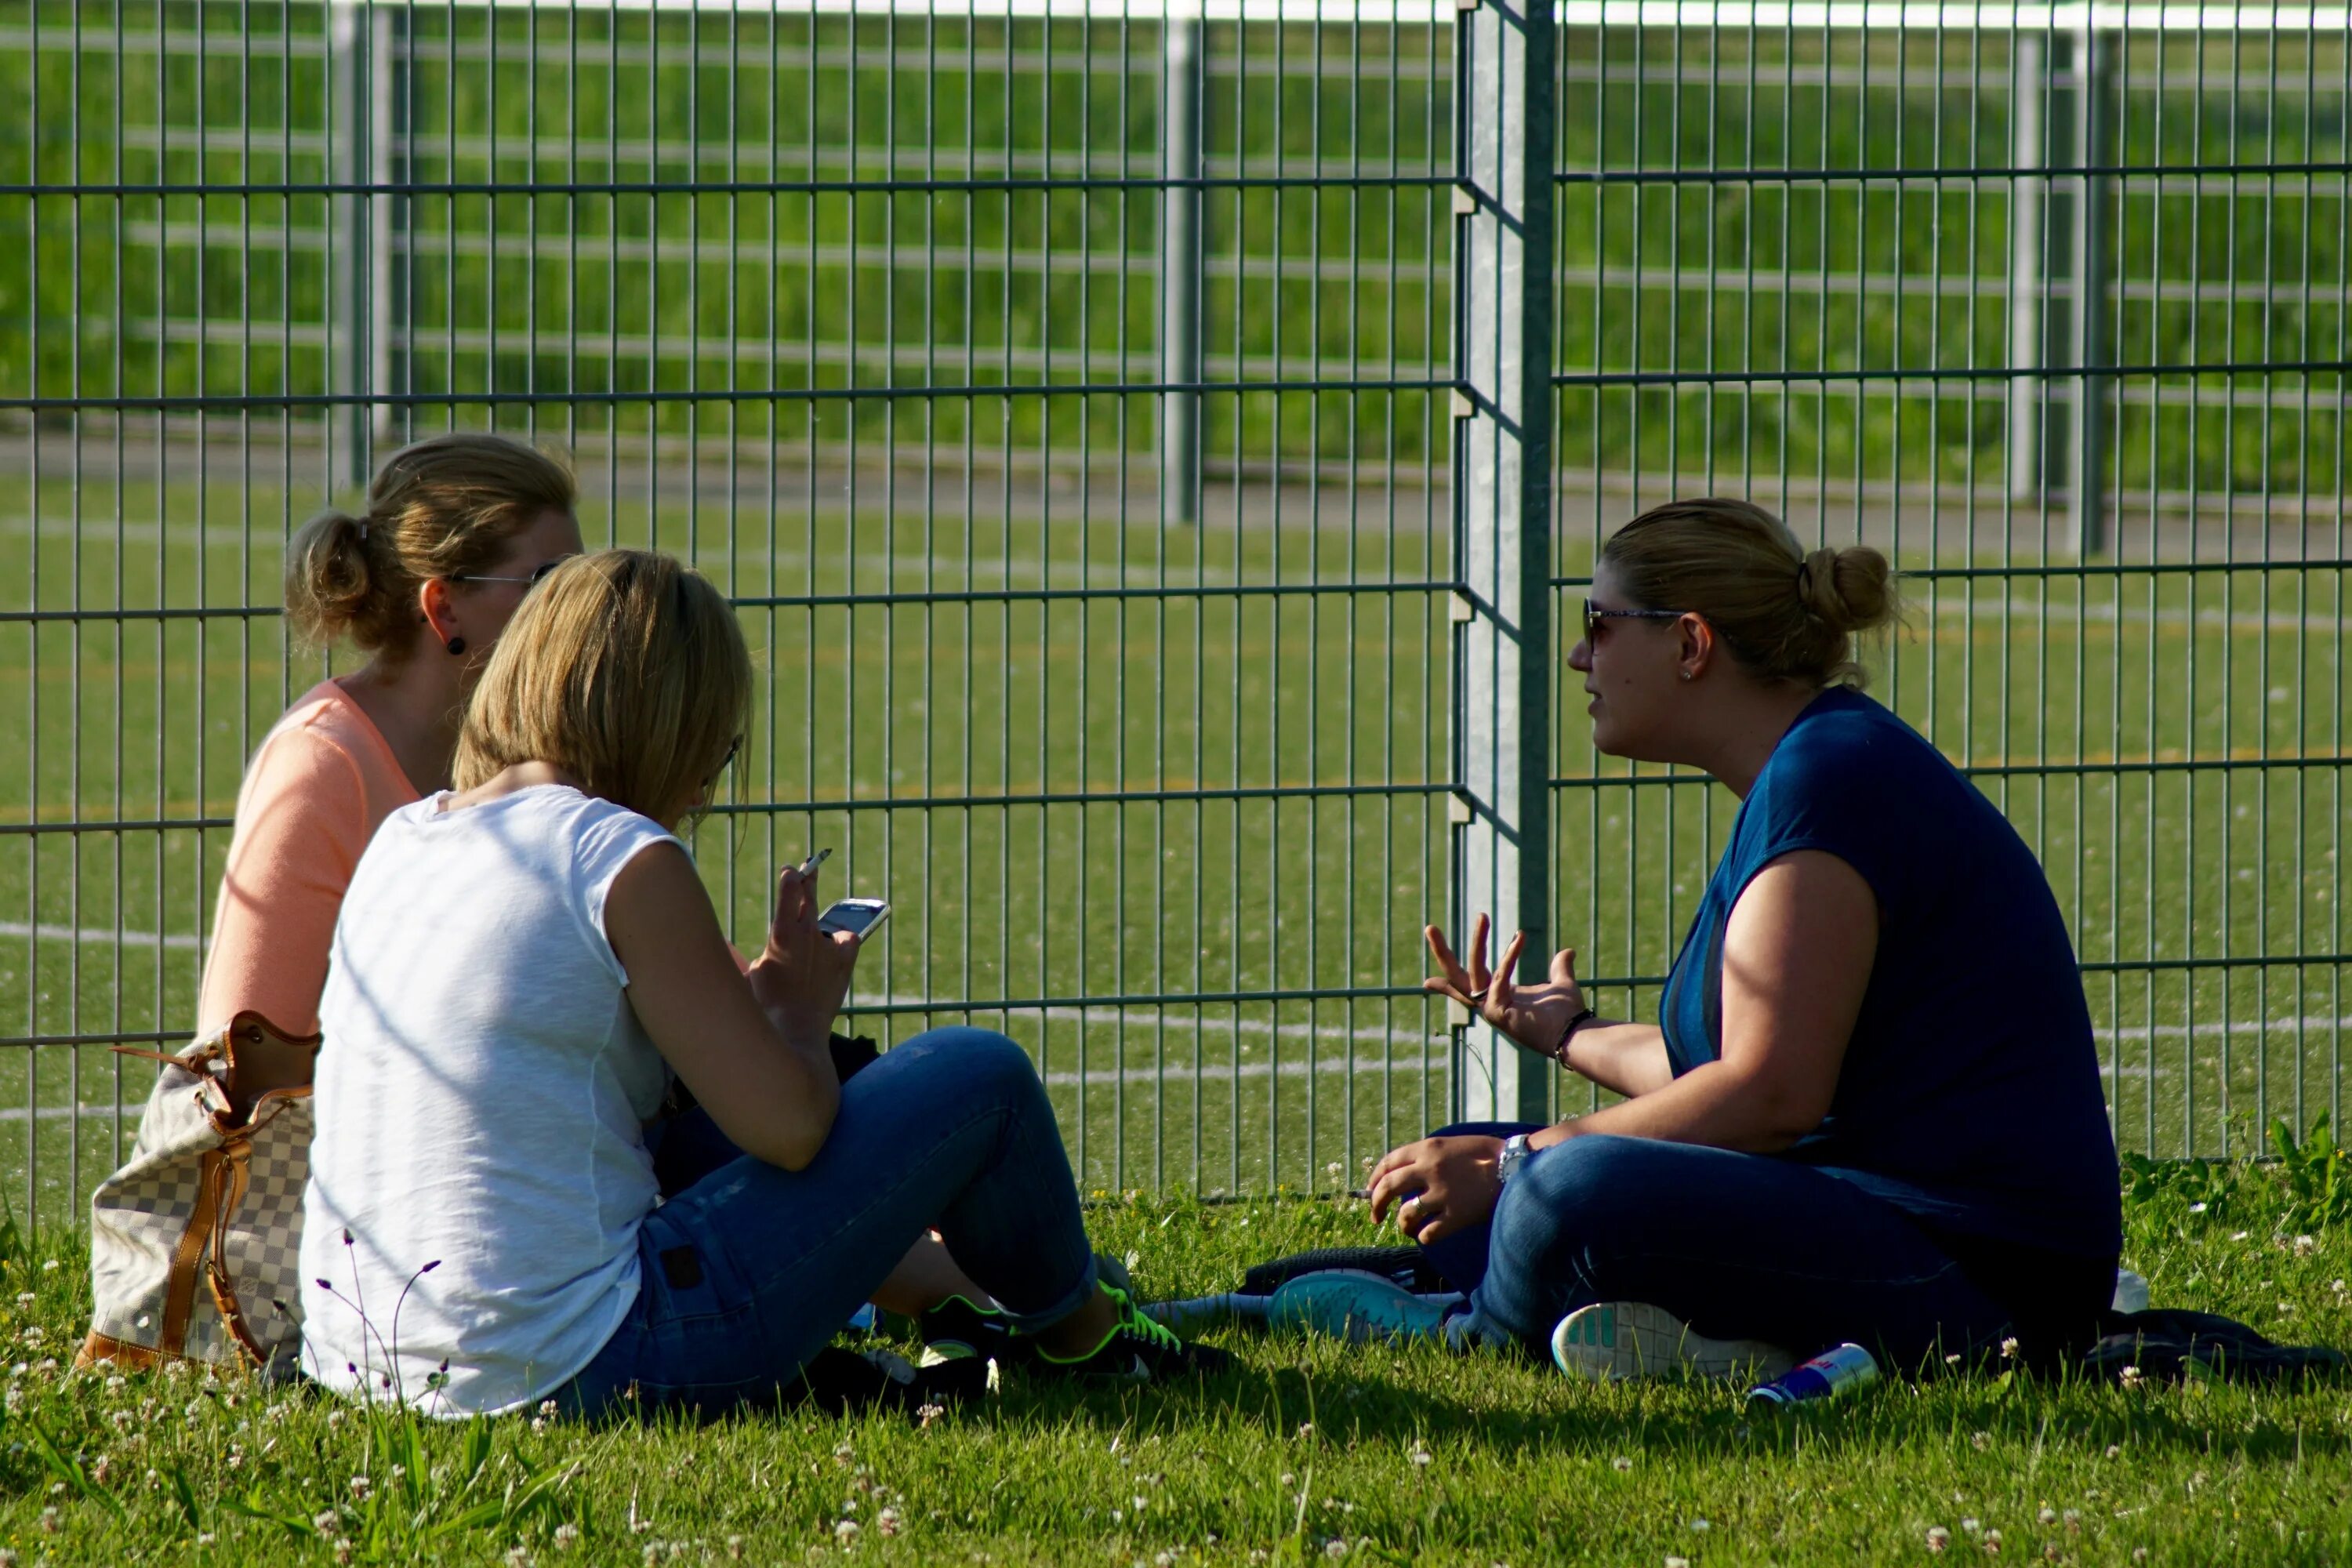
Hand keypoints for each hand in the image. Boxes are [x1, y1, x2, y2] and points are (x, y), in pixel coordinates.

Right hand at [748, 859, 860, 1046]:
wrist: (795, 1030)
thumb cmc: (765, 1005)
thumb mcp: (748, 974)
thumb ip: (749, 953)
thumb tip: (736, 944)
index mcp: (783, 935)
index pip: (790, 894)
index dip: (791, 879)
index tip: (791, 870)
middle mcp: (808, 936)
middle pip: (810, 900)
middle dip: (807, 883)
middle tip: (808, 869)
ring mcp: (829, 948)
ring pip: (826, 925)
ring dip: (817, 925)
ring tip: (810, 937)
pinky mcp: (845, 963)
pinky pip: (848, 940)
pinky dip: (842, 942)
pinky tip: (837, 948)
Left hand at [1366, 1135, 1503, 1243]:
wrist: (1516, 1166)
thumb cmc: (1487, 1154)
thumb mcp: (1452, 1145)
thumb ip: (1428, 1156)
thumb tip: (1404, 1174)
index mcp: (1428, 1149)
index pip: (1388, 1162)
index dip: (1374, 1178)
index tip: (1370, 1191)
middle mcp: (1429, 1170)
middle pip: (1387, 1188)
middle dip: (1376, 1204)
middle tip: (1375, 1216)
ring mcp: (1442, 1194)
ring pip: (1405, 1214)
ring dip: (1403, 1224)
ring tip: (1409, 1227)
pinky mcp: (1456, 1216)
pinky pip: (1428, 1234)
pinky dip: (1424, 1237)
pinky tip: (1430, 1235)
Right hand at [1423, 915, 1586, 1058]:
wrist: (1575, 1033)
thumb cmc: (1566, 1015)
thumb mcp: (1560, 984)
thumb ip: (1559, 968)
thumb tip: (1567, 951)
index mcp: (1499, 998)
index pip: (1467, 988)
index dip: (1446, 986)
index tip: (1427, 982)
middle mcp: (1489, 1005)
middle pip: (1457, 978)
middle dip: (1442, 952)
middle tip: (1429, 927)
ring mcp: (1490, 1010)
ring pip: (1474, 970)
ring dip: (1478, 941)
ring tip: (1482, 916)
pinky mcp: (1496, 1012)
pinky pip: (1499, 976)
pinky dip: (1509, 955)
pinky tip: (1520, 937)